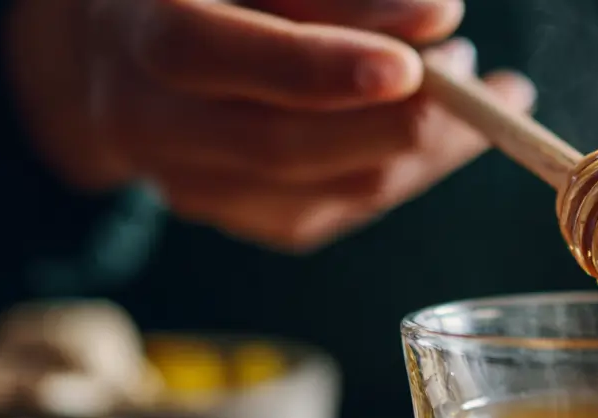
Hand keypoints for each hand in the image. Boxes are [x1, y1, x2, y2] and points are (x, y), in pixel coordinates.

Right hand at [4, 0, 534, 250]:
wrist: (114, 50)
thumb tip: (437, 18)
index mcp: (144, 33)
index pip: (223, 54)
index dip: (323, 62)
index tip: (425, 44)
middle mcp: (154, 123)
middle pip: (283, 145)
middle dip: (400, 119)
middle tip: (475, 76)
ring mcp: (194, 186)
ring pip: (327, 191)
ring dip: (424, 150)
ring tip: (483, 96)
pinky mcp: (238, 218)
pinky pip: (338, 210)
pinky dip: (404, 173)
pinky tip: (445, 136)